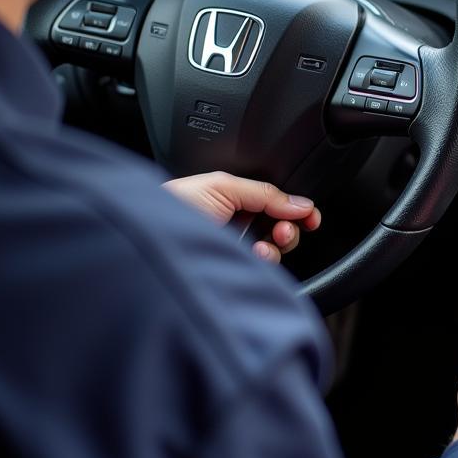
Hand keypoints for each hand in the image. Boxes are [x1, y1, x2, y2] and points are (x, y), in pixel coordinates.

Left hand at [162, 171, 320, 263]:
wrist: (148, 236)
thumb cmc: (170, 207)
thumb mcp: (222, 187)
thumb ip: (265, 192)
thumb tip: (301, 204)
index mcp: (236, 200)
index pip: (277, 205)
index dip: (296, 210)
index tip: (310, 217)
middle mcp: (238, 225)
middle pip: (282, 228)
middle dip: (289, 228)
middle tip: (283, 229)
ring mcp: (236, 250)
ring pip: (275, 251)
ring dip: (277, 246)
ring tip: (265, 244)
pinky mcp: (234, 270)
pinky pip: (262, 269)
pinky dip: (266, 262)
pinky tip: (256, 256)